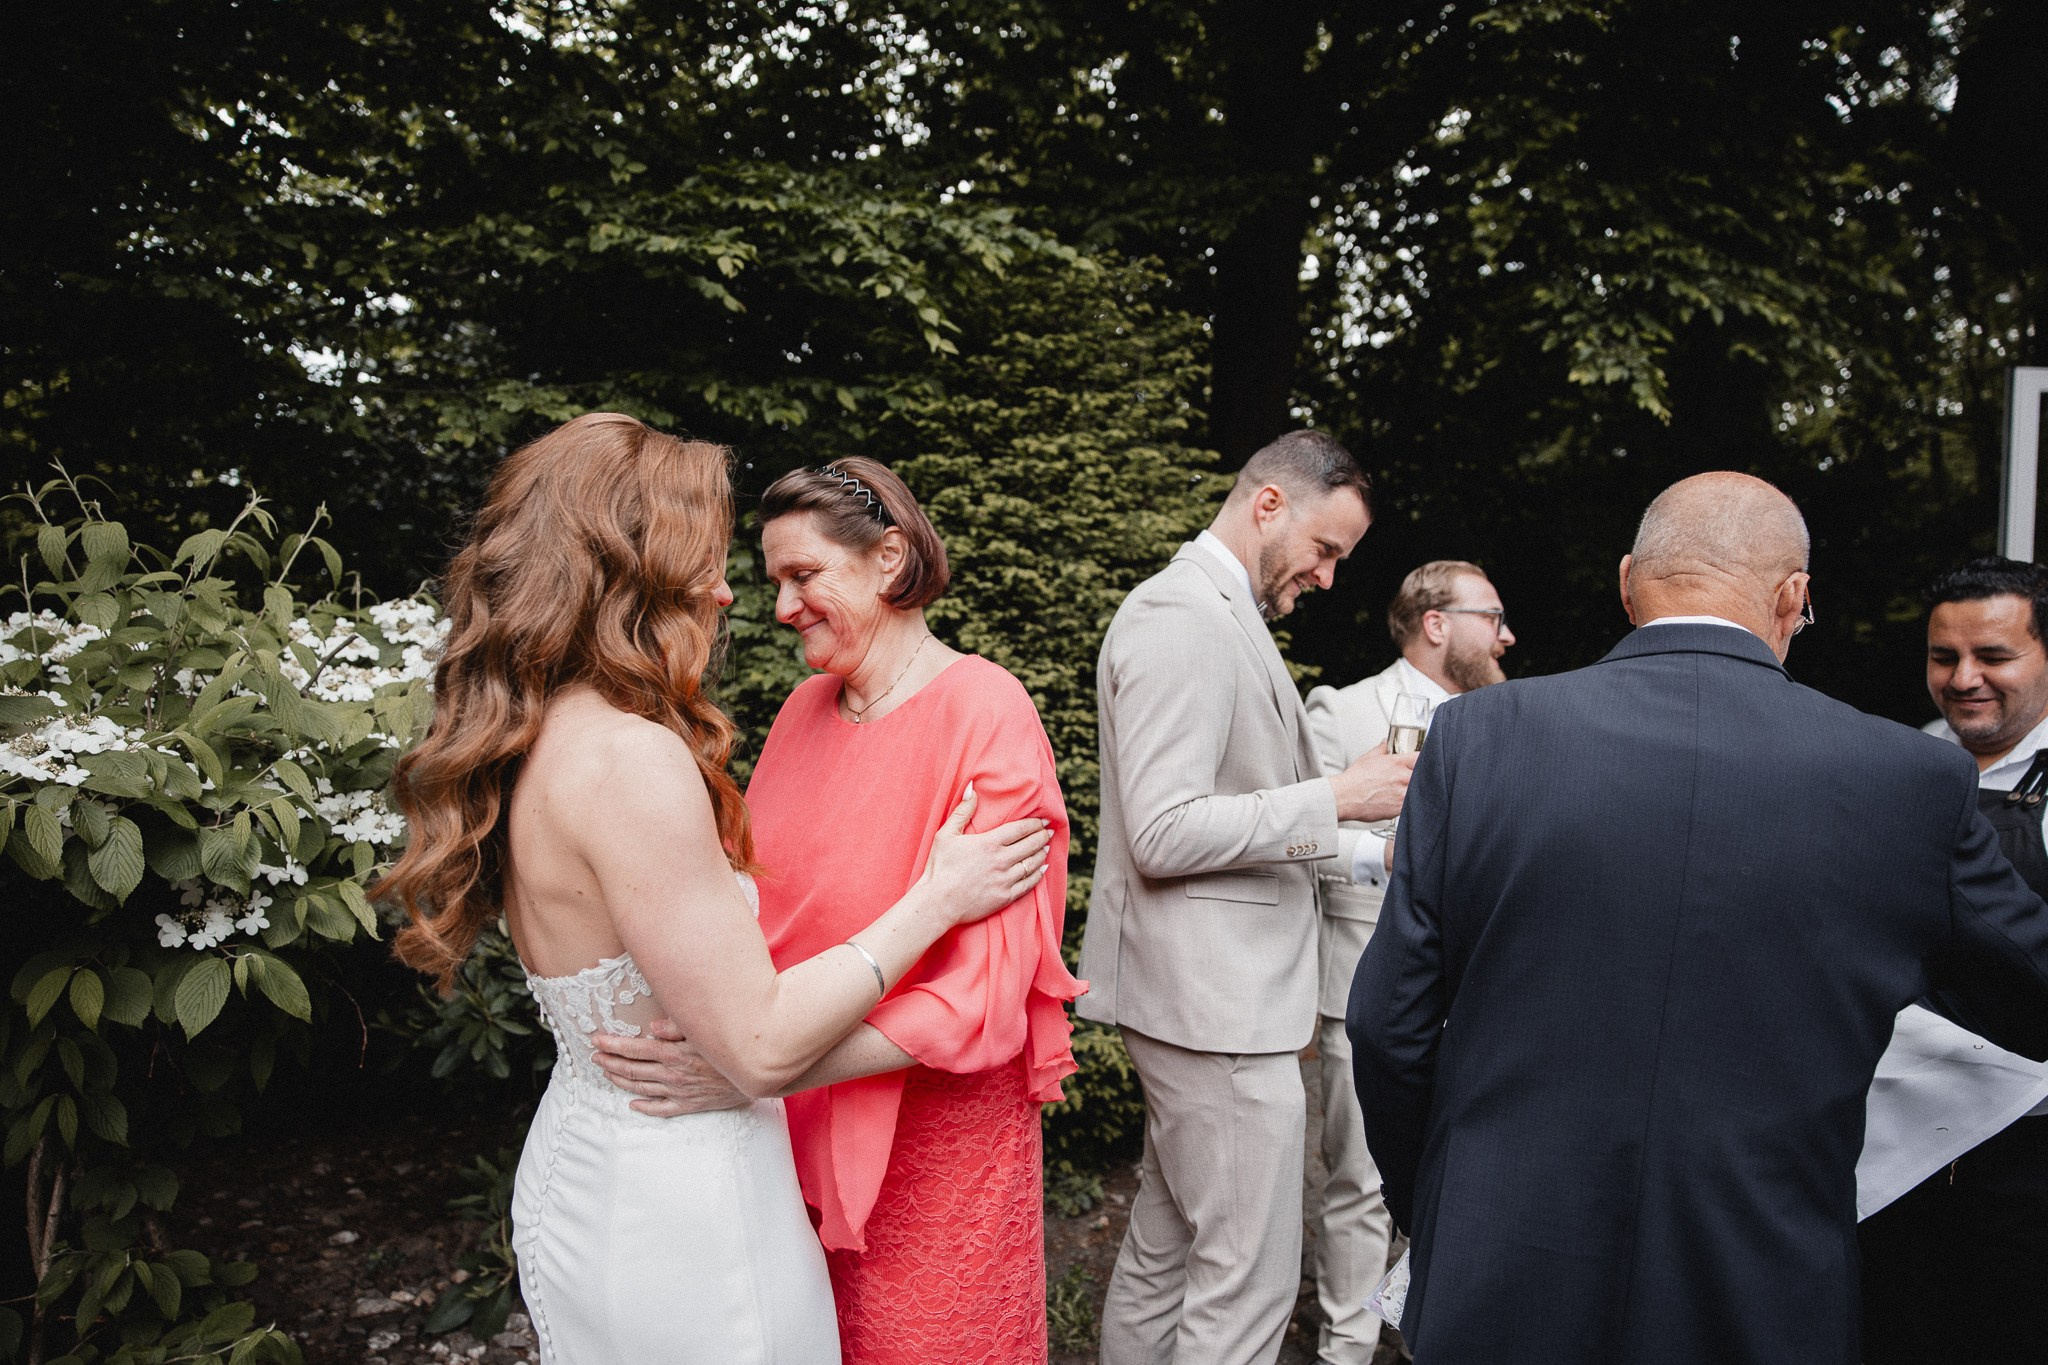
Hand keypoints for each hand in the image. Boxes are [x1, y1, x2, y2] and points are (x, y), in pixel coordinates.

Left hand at [589, 1019, 749, 1116]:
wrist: (758, 1074)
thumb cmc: (733, 1046)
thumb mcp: (706, 1030)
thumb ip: (677, 1026)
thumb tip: (651, 1027)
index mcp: (674, 1053)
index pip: (635, 1049)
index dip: (613, 1045)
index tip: (596, 1040)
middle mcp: (673, 1074)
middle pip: (633, 1069)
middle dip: (610, 1061)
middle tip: (594, 1056)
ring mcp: (680, 1092)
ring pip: (642, 1088)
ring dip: (621, 1080)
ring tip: (607, 1072)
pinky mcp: (690, 1104)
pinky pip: (662, 1109)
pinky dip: (645, 1107)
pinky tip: (634, 1105)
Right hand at [918, 784, 1053, 926]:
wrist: (938, 903)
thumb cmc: (939, 867)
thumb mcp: (946, 834)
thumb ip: (962, 811)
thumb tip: (972, 789)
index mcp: (989, 843)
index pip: (1020, 829)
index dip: (1034, 823)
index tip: (1044, 820)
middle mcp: (1001, 860)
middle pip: (1030, 845)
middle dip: (1042, 836)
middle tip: (1049, 831)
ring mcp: (1005, 880)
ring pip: (1032, 864)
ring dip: (1041, 854)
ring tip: (1046, 847)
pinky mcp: (1005, 897)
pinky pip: (1028, 885)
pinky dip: (1038, 875)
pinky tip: (1042, 870)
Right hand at [1330, 741, 1416, 822]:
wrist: (1345, 797)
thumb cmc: (1355, 780)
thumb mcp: (1369, 757)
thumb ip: (1382, 748)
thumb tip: (1387, 743)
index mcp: (1397, 763)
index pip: (1420, 757)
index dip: (1421, 760)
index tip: (1419, 762)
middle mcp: (1403, 778)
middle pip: (1423, 775)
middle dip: (1417, 776)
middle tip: (1407, 778)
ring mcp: (1403, 794)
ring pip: (1418, 791)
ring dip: (1412, 790)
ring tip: (1400, 791)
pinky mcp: (1400, 808)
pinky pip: (1411, 804)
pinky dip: (1406, 803)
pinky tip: (1396, 800)